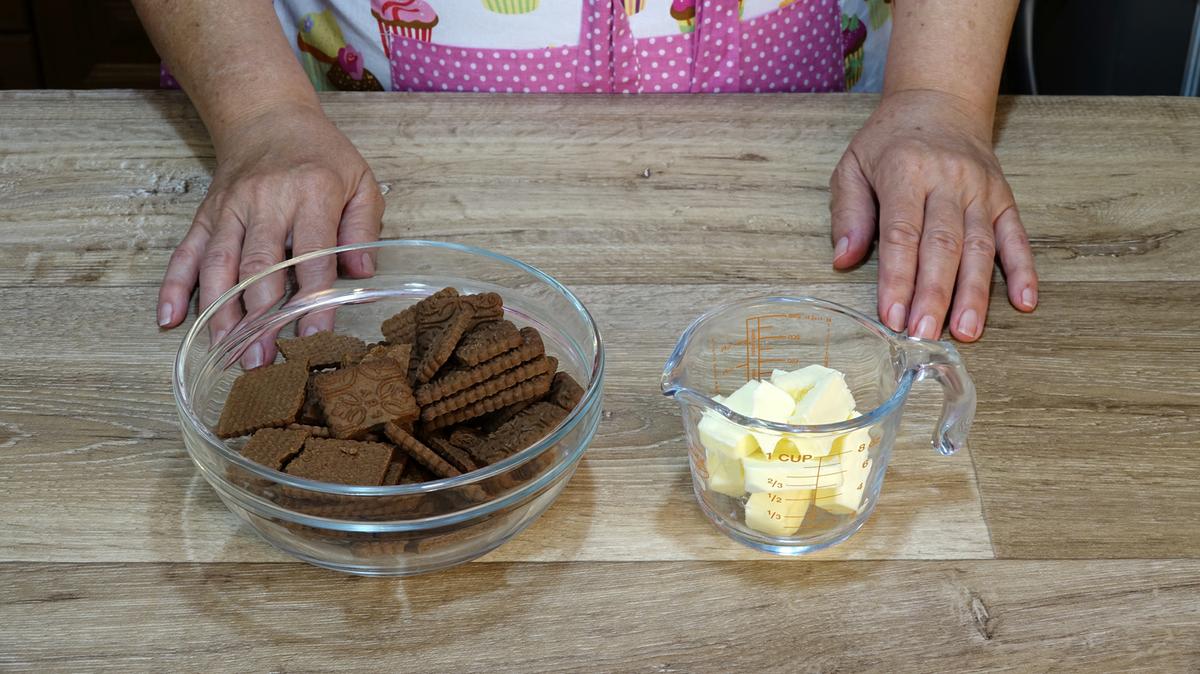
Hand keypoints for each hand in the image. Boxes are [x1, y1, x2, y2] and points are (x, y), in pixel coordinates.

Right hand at [157, 101, 383, 365]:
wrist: (268, 116)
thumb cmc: (323, 156)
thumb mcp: (361, 181)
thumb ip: (364, 228)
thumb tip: (362, 274)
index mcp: (312, 193)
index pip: (313, 257)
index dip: (313, 302)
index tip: (313, 338)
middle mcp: (266, 201)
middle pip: (259, 268)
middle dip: (259, 319)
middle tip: (262, 361)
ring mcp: (231, 209)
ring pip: (220, 266)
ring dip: (221, 314)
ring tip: (228, 354)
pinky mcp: (207, 214)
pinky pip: (187, 252)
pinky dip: (174, 286)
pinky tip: (170, 319)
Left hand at [829, 89, 1036, 341]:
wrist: (939, 101)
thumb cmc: (889, 142)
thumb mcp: (853, 165)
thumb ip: (848, 213)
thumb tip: (843, 259)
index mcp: (906, 172)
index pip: (903, 234)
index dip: (898, 278)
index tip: (891, 316)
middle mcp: (948, 181)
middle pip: (943, 245)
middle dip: (934, 294)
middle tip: (924, 334)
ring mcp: (981, 190)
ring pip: (980, 247)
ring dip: (974, 292)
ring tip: (966, 331)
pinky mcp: (1004, 198)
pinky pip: (1016, 236)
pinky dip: (1023, 270)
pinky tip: (1024, 302)